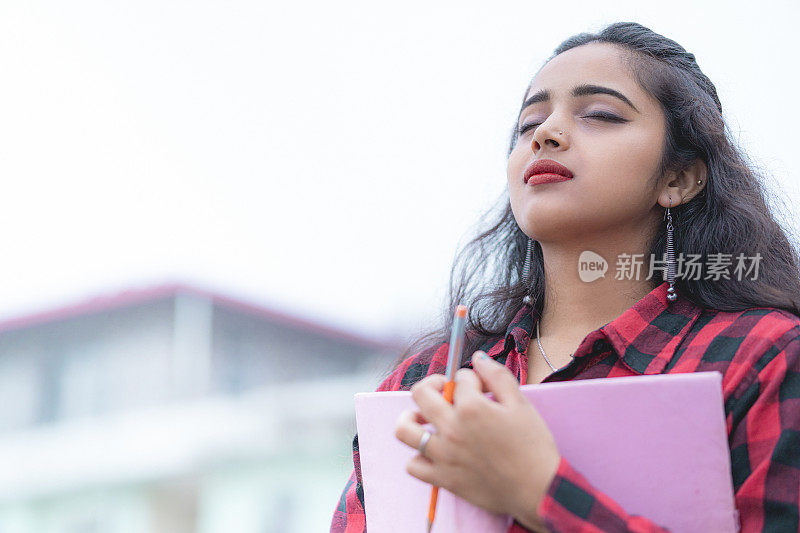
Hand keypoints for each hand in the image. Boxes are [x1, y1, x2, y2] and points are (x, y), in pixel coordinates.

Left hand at [394, 350, 560, 529]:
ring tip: (425, 418)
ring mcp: (443, 455)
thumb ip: (497, 376)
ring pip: (404, 429)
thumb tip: (478, 358)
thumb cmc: (533, 446)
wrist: (538, 490)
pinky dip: (419, 456)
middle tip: (446, 392)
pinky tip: (434, 451)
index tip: (482, 389)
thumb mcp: (521, 404)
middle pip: (421, 394)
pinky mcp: (442, 479)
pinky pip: (413, 465)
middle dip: (433, 385)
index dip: (473, 379)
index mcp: (471, 407)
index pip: (460, 378)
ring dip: (412, 418)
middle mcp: (451, 428)